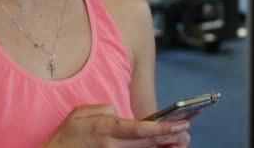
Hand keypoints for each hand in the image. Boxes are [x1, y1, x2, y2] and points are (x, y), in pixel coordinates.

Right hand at [40, 104, 190, 147]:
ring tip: (182, 140)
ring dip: (164, 146)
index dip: (163, 127)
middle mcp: (112, 146)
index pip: (140, 129)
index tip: (179, 124)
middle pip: (148, 143)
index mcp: (105, 129)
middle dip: (170, 136)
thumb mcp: (79, 113)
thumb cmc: (66, 135)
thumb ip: (103, 109)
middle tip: (187, 130)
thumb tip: (121, 113)